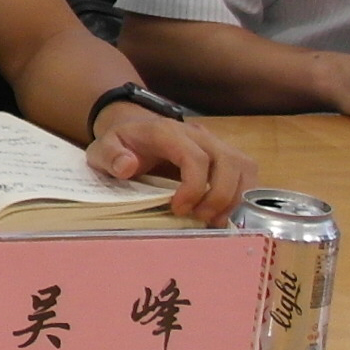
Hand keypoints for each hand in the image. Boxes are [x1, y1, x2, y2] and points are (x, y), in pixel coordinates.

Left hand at [87, 103, 252, 224]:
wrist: (135, 129)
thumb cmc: (122, 143)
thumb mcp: (103, 148)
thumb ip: (110, 156)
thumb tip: (127, 166)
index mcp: (168, 132)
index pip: (195, 157)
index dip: (194, 186)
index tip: (179, 209)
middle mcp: (199, 134)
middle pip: (229, 162)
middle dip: (219, 196)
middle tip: (200, 218)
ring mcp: (216, 143)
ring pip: (244, 167)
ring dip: (234, 198)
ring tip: (212, 219)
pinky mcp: (226, 155)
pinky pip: (246, 173)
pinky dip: (240, 195)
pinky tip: (221, 212)